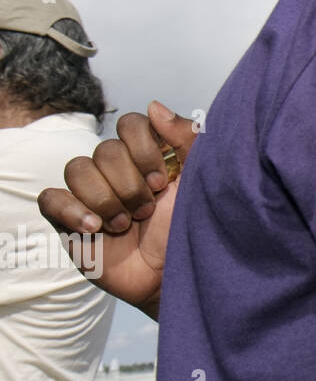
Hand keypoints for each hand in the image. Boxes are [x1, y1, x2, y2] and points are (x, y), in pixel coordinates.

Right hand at [38, 101, 196, 319]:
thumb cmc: (190, 228)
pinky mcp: (69, 220)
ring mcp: (91, 193)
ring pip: (78, 168)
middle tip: (148, 210)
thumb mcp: (200, 180)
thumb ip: (188, 138)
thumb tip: (153, 106)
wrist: (175, 274)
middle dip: (131, 184)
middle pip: (106, 150)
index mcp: (148, 155)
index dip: (143, 149)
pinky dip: (71, 209)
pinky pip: (50, 198)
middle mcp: (118, 170)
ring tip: (127, 224)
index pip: (130, 124)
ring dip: (106, 199)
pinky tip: (95, 227)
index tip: (163, 180)